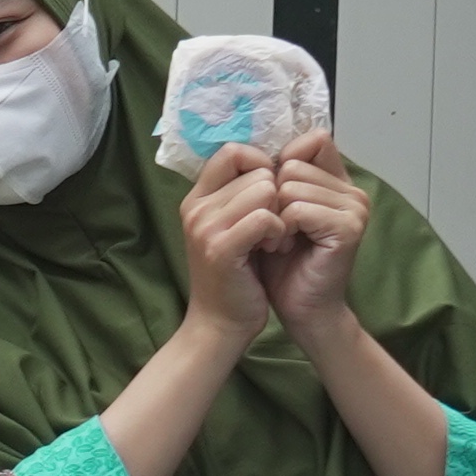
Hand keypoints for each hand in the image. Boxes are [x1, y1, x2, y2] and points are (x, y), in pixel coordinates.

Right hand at [174, 143, 285, 347]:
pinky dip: (278, 231)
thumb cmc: (236, 275)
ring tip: (273, 238)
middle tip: (273, 227)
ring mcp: (204, 227)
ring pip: (264, 189)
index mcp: (196, 198)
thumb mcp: (232, 227)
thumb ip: (242, 195)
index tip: (270, 193)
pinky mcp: (220, 248)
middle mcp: (195, 208)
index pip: (232, 151)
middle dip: (275, 195)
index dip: (260, 164)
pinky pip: (266, 217)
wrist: (220, 324)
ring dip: (280, 213)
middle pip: (255, 170)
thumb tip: (273, 162)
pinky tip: (274, 247)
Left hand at [258, 129, 369, 333]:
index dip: (281, 162)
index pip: (313, 140)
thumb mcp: (275, 210)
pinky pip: (298, 209)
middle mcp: (351, 190)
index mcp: (336, 181)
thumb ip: (277, 177)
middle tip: (275, 230)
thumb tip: (256, 146)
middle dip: (272, 198)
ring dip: (274, 217)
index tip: (270, 196)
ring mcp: (354, 207)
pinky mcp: (349, 227)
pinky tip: (284, 248)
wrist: (299, 307)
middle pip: (293, 164)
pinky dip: (281, 229)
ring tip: (280, 241)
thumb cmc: (282, 263)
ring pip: (291, 186)